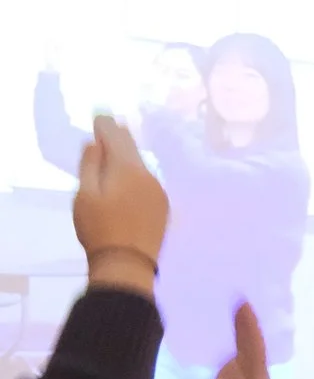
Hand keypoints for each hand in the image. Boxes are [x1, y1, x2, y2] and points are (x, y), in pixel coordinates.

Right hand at [74, 113, 168, 290]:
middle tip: (113, 123)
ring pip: (141, 166)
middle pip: (133, 150)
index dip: (106, 126)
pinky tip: (132, 175)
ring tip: (121, 144)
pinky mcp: (163, 207)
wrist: (128, 263)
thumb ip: (91, 165)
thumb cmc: (99, 228)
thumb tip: (95, 143)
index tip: (99, 116)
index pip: (117, 138)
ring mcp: (159, 192)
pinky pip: (147, 181)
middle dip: (120, 136)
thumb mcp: (85, 194)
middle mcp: (149, 176)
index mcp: (128, 169)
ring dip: (130, 155)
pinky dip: (137, 172)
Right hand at [181, 306, 270, 378]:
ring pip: (242, 358)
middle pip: (253, 350)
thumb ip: (234, 373)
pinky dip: (224, 351)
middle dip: (246, 327)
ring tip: (224, 313)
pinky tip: (212, 343)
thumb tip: (237, 351)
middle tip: (235, 299)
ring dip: (235, 337)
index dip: (249, 324)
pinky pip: (228, 368)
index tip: (241, 299)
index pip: (256, 347)